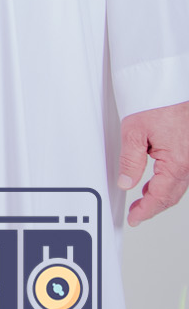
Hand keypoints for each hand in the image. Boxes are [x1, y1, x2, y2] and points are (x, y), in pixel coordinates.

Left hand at [118, 99, 188, 224]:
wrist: (171, 89)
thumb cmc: (158, 104)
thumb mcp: (134, 132)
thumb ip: (130, 161)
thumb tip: (126, 183)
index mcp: (177, 162)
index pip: (161, 196)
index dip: (146, 210)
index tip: (135, 218)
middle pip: (172, 195)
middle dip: (153, 207)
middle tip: (136, 214)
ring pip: (178, 187)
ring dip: (161, 196)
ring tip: (141, 202)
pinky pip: (181, 174)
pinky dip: (168, 183)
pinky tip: (155, 184)